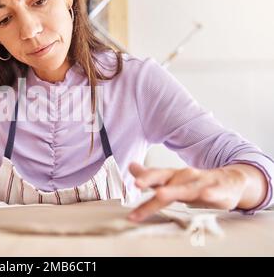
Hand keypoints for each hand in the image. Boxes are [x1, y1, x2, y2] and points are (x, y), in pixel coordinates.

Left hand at [127, 163, 250, 221]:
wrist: (231, 181)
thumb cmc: (196, 184)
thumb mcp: (173, 180)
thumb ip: (151, 177)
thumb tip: (131, 166)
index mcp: (173, 175)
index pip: (155, 175)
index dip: (142, 177)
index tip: (130, 177)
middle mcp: (185, 177)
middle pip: (166, 179)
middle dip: (151, 180)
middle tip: (138, 184)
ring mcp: (202, 183)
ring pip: (187, 188)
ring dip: (174, 190)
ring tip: (160, 194)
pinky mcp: (220, 191)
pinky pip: (215, 193)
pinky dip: (211, 194)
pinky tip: (206, 195)